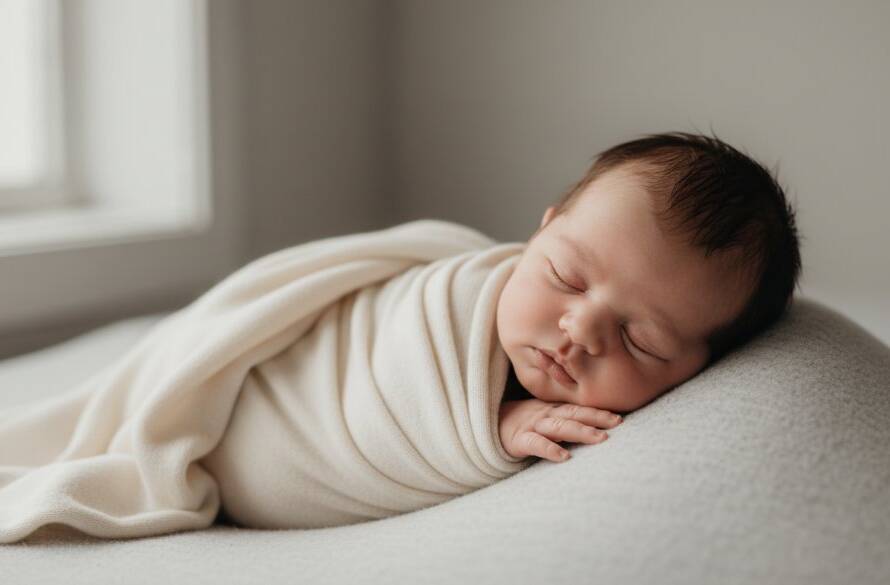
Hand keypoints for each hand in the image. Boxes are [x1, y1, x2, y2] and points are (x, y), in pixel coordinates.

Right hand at [498, 399, 622, 461]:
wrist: (487, 426)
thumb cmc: (521, 424)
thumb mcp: (543, 417)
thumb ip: (564, 420)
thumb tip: (594, 429)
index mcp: (552, 409)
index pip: (578, 409)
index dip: (598, 412)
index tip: (619, 418)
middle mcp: (545, 415)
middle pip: (574, 414)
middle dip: (596, 418)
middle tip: (617, 423)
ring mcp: (532, 426)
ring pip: (559, 427)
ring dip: (580, 431)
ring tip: (599, 438)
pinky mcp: (519, 440)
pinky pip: (536, 444)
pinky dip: (550, 449)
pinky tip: (564, 457)